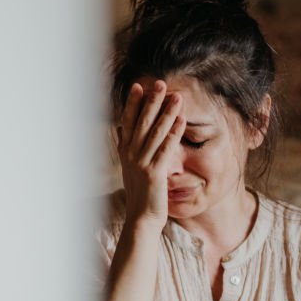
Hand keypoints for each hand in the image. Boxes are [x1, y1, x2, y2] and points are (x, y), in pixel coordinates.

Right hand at [116, 81, 184, 229]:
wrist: (141, 217)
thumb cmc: (139, 192)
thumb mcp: (129, 167)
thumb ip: (126, 146)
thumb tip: (120, 128)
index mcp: (125, 151)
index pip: (128, 122)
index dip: (133, 103)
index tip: (139, 86)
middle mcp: (131, 155)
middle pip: (142, 122)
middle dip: (152, 101)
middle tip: (161, 83)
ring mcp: (142, 163)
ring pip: (155, 132)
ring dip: (167, 113)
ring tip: (177, 97)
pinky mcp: (154, 173)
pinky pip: (166, 149)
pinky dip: (174, 133)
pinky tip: (181, 121)